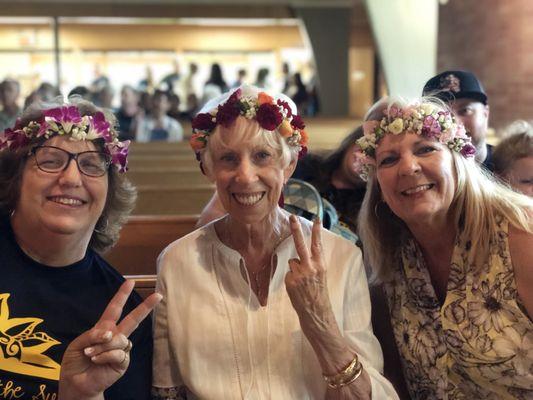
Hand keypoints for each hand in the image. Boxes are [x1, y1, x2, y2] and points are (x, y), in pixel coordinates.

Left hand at [58, 280, 161, 399]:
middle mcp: (116, 336)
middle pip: (133, 319)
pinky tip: (97, 360)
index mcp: (104, 328)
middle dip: (145, 307)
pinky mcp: (122, 362)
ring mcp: (120, 349)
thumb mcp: (78, 343)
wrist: (76, 384)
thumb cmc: (75, 362)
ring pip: (120, 338)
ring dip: (102, 345)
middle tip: (158, 296)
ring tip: (90, 353)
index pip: (114, 308)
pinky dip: (105, 355)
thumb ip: (93, 335)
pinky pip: (118, 353)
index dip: (122, 295)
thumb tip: (110, 333)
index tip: (130, 282)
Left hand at [285, 215, 336, 332]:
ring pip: (292, 262)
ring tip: (302, 282)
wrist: (316, 312)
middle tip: (292, 217)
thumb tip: (297, 258)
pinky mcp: (291, 281)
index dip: (317, 231)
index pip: (318, 245)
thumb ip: (312, 265)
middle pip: (301, 245)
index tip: (316, 218)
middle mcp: (311, 267)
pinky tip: (297, 288)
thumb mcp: (320, 277)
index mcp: (321, 265)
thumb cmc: (318, 294)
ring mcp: (300, 274)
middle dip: (296, 230)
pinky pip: (288, 274)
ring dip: (295, 269)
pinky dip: (291, 279)